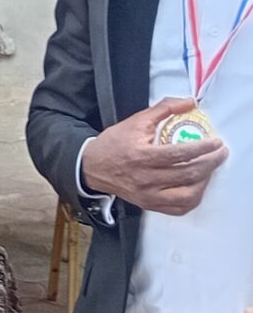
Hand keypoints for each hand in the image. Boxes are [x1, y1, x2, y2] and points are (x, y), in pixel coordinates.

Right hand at [81, 96, 227, 215]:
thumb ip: (163, 109)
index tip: (216, 142)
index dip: (201, 148)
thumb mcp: (135, 121)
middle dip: (210, 163)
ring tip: (209, 170)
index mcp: (141, 155)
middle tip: (220, 154)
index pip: (178, 154)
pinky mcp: (149, 204)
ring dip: (204, 182)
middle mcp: (145, 178)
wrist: (92, 166)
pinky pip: (179, 209)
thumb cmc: (114, 143)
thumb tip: (188, 103)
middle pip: (187, 174)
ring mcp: (148, 194)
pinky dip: (193, 198)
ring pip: (187, 195)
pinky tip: (197, 187)